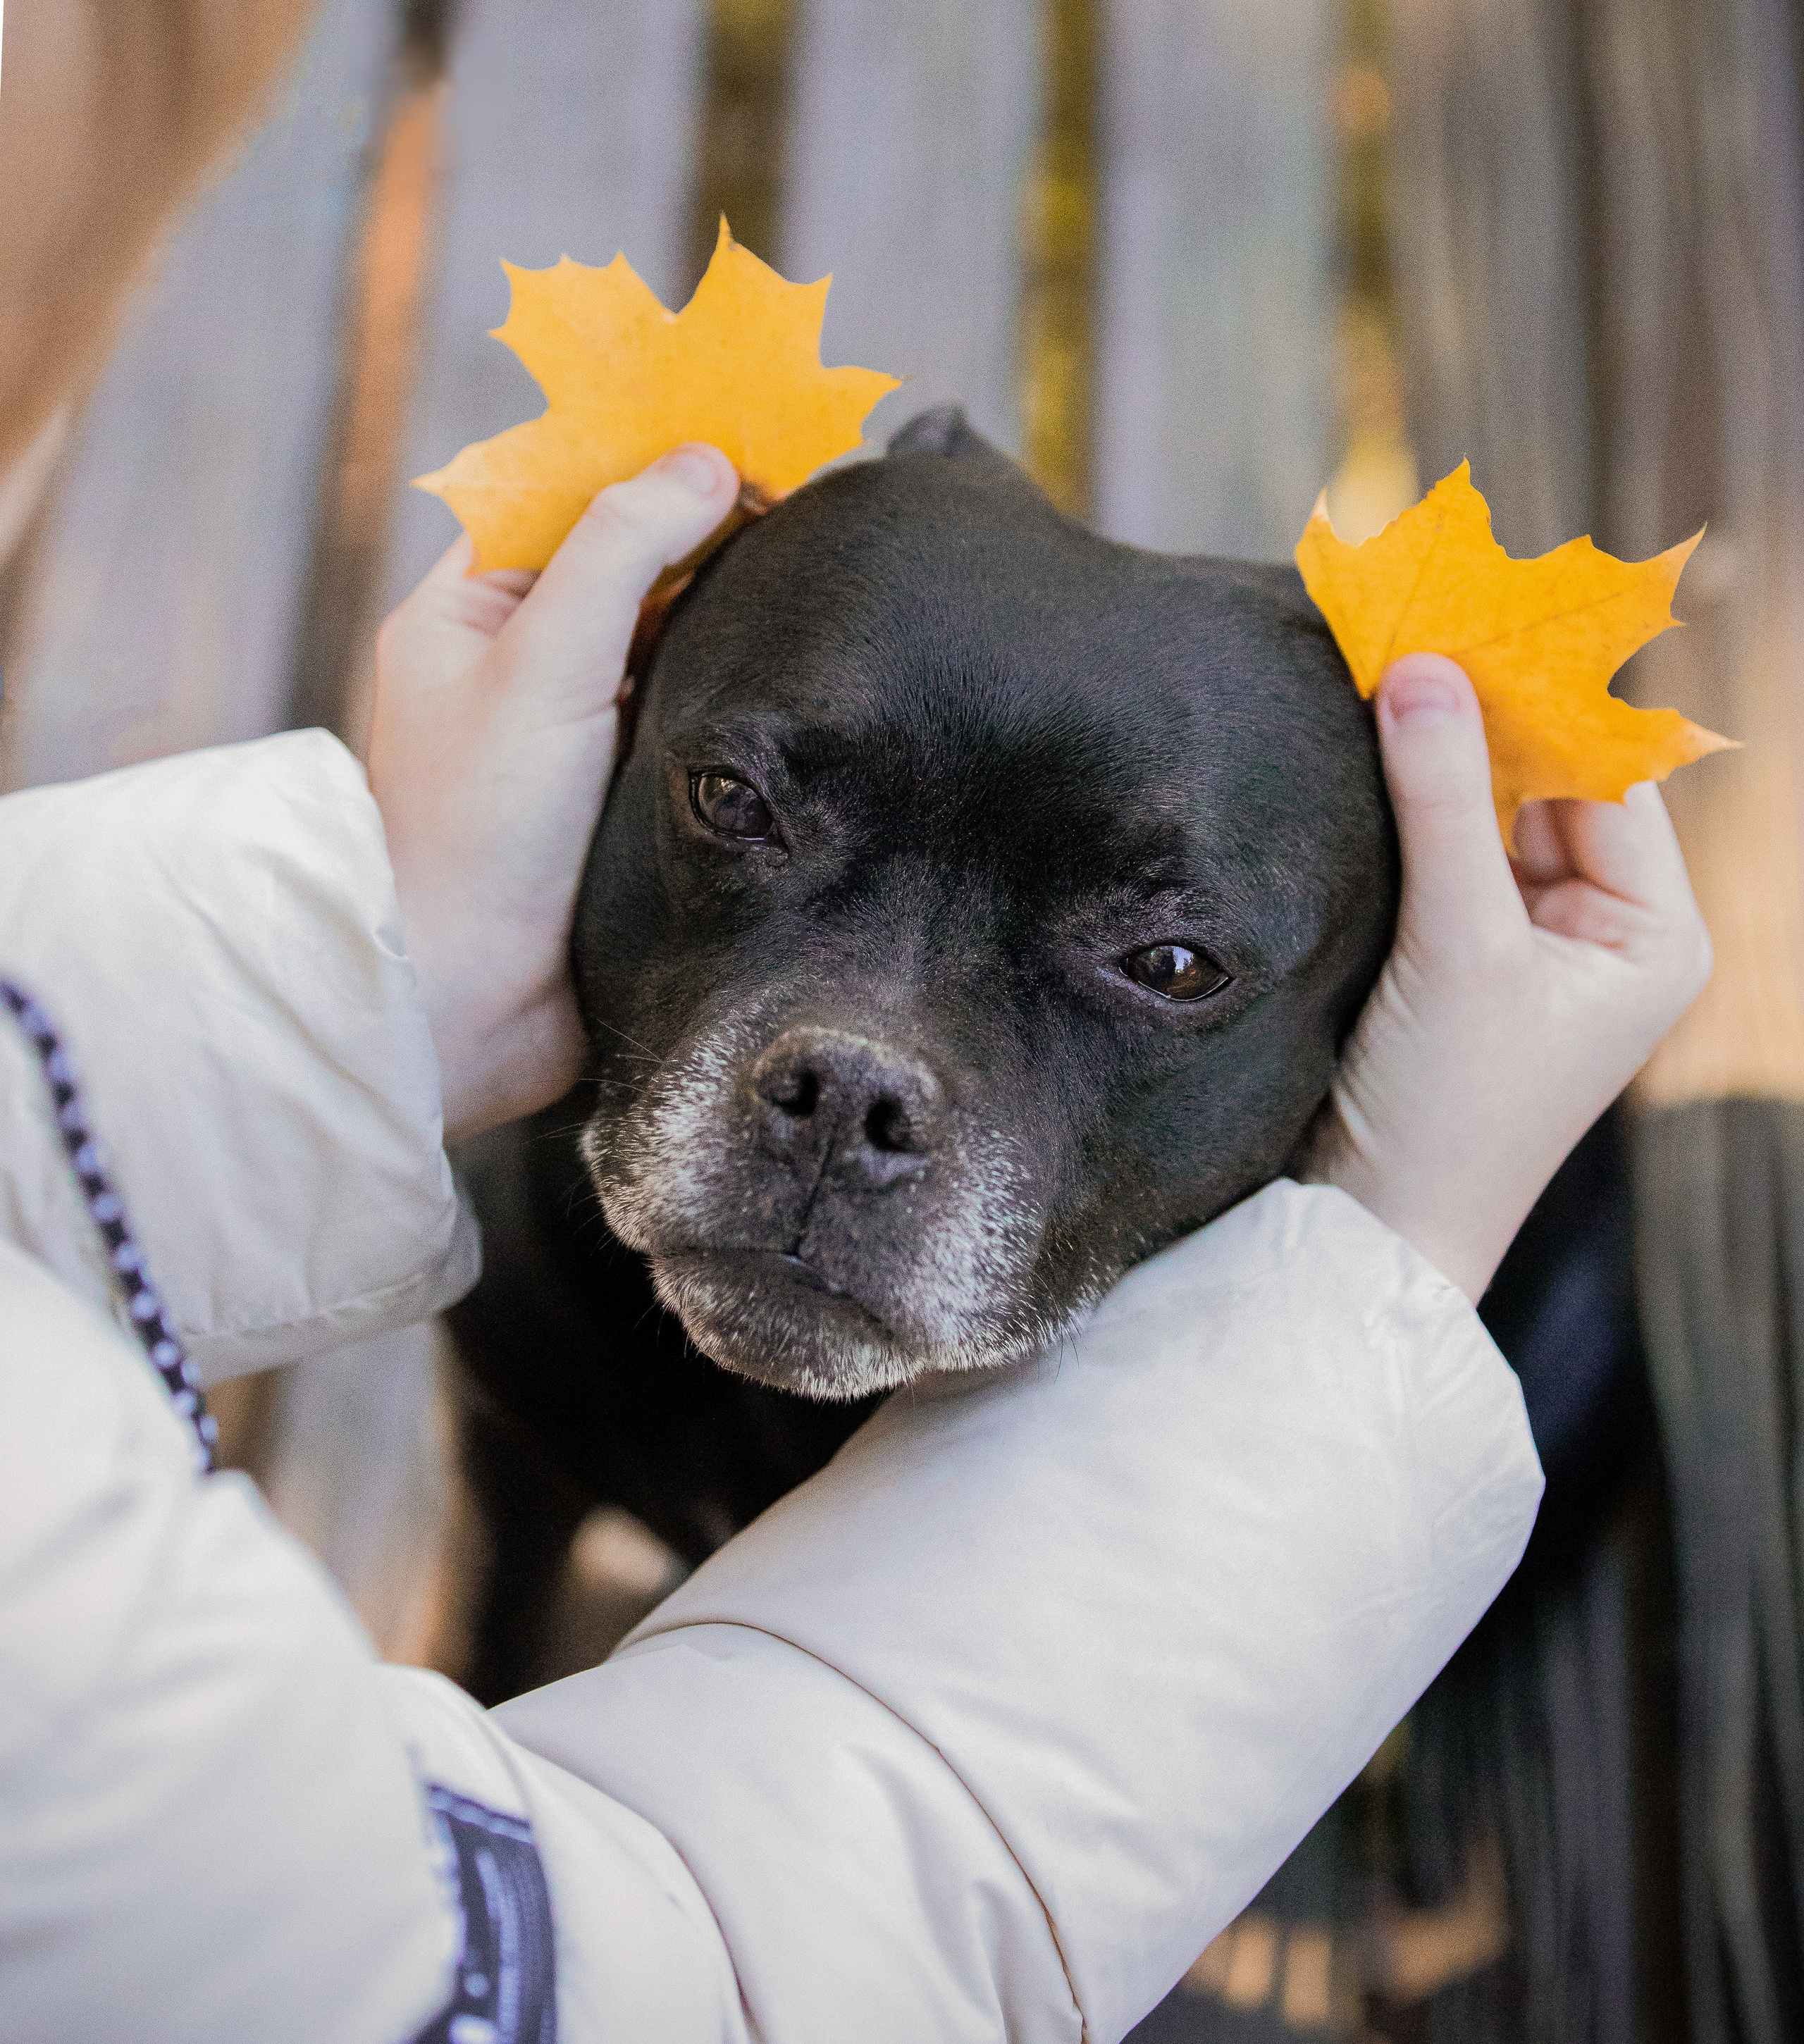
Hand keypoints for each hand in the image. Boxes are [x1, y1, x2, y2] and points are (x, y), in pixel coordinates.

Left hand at [368, 444, 739, 1140]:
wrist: (474, 1007)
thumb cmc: (478, 833)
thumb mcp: (542, 661)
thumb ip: (621, 550)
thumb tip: (705, 462)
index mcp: (467, 614)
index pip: (568, 500)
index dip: (652, 463)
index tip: (746, 441)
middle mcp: (519, 667)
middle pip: (626, 566)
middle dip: (707, 534)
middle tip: (806, 504)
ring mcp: (576, 736)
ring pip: (666, 642)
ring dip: (728, 614)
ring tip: (816, 576)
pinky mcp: (624, 800)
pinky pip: (690, 720)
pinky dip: (735, 691)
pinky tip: (794, 673)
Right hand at [1306, 653, 1711, 1300]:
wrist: (1364, 1228)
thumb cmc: (1448, 1111)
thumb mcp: (1458, 945)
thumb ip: (1440, 801)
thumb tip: (1419, 668)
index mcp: (1653, 936)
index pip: (1607, 778)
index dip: (1537, 701)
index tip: (1463, 624)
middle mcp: (1602, 933)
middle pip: (1547, 787)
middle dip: (1481, 722)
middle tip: (1410, 637)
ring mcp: (1526, 946)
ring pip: (1485, 815)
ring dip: (1435, 761)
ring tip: (1376, 683)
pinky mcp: (1453, 959)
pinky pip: (1439, 856)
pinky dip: (1404, 810)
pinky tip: (1360, 757)